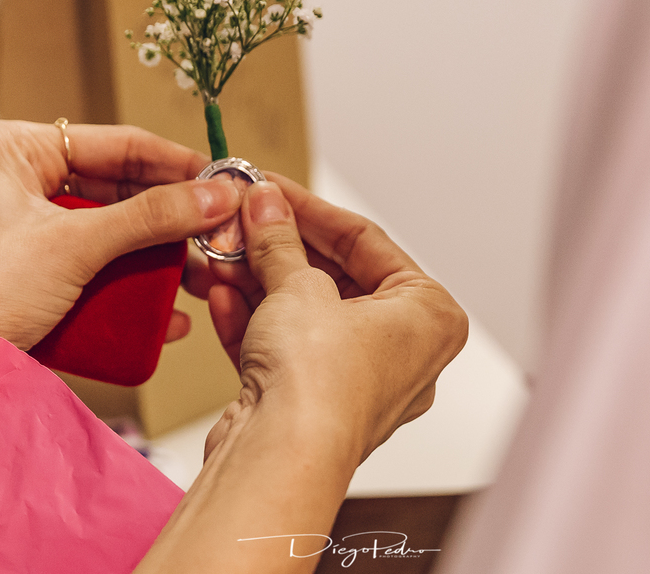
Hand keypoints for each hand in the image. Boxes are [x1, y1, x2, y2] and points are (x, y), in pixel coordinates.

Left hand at [0, 120, 241, 349]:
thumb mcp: (76, 246)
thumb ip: (152, 217)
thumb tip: (216, 195)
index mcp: (18, 150)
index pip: (119, 144)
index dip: (177, 163)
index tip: (224, 180)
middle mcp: (26, 180)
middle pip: (124, 189)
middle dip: (174, 218)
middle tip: (219, 230)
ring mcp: (35, 226)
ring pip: (120, 230)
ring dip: (163, 257)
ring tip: (203, 275)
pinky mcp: (45, 269)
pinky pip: (105, 265)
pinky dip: (138, 286)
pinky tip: (171, 312)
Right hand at [199, 179, 467, 462]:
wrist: (280, 460)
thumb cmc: (320, 386)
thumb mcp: (297, 286)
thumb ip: (280, 239)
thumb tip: (267, 203)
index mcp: (428, 317)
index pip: (367, 243)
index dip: (311, 209)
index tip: (273, 189)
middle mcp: (401, 352)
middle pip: (332, 278)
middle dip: (278, 248)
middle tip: (243, 217)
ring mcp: (356, 382)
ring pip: (302, 314)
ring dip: (257, 281)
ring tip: (221, 252)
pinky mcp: (311, 405)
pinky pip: (283, 348)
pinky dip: (252, 321)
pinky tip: (220, 293)